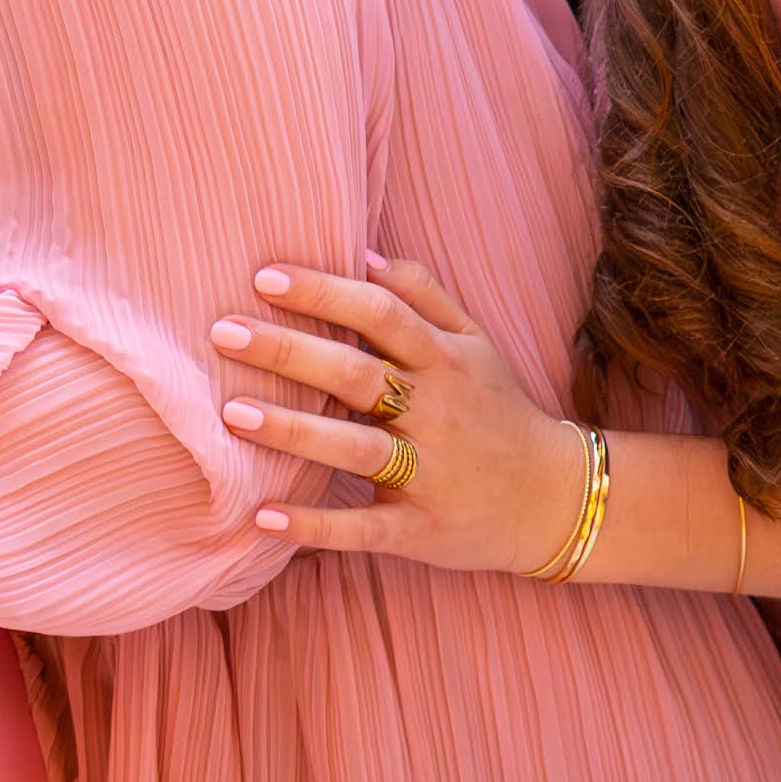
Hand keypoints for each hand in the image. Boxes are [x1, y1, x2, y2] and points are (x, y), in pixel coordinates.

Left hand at [215, 254, 589, 572]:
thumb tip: (365, 253)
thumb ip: (424, 296)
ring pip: (356, 449)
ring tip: (232, 413)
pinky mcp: (421, 528)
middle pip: (358, 376)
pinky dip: (315, 525)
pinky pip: (364, 527)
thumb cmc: (498, 410)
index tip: (264, 277)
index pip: (380, 315)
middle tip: (223, 332)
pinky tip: (263, 515)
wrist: (557, 500)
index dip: (324, 292)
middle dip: (290, 352)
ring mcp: (431, 473)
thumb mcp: (476, 345)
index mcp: (446, 362)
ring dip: (294, 432)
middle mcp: (437, 413)